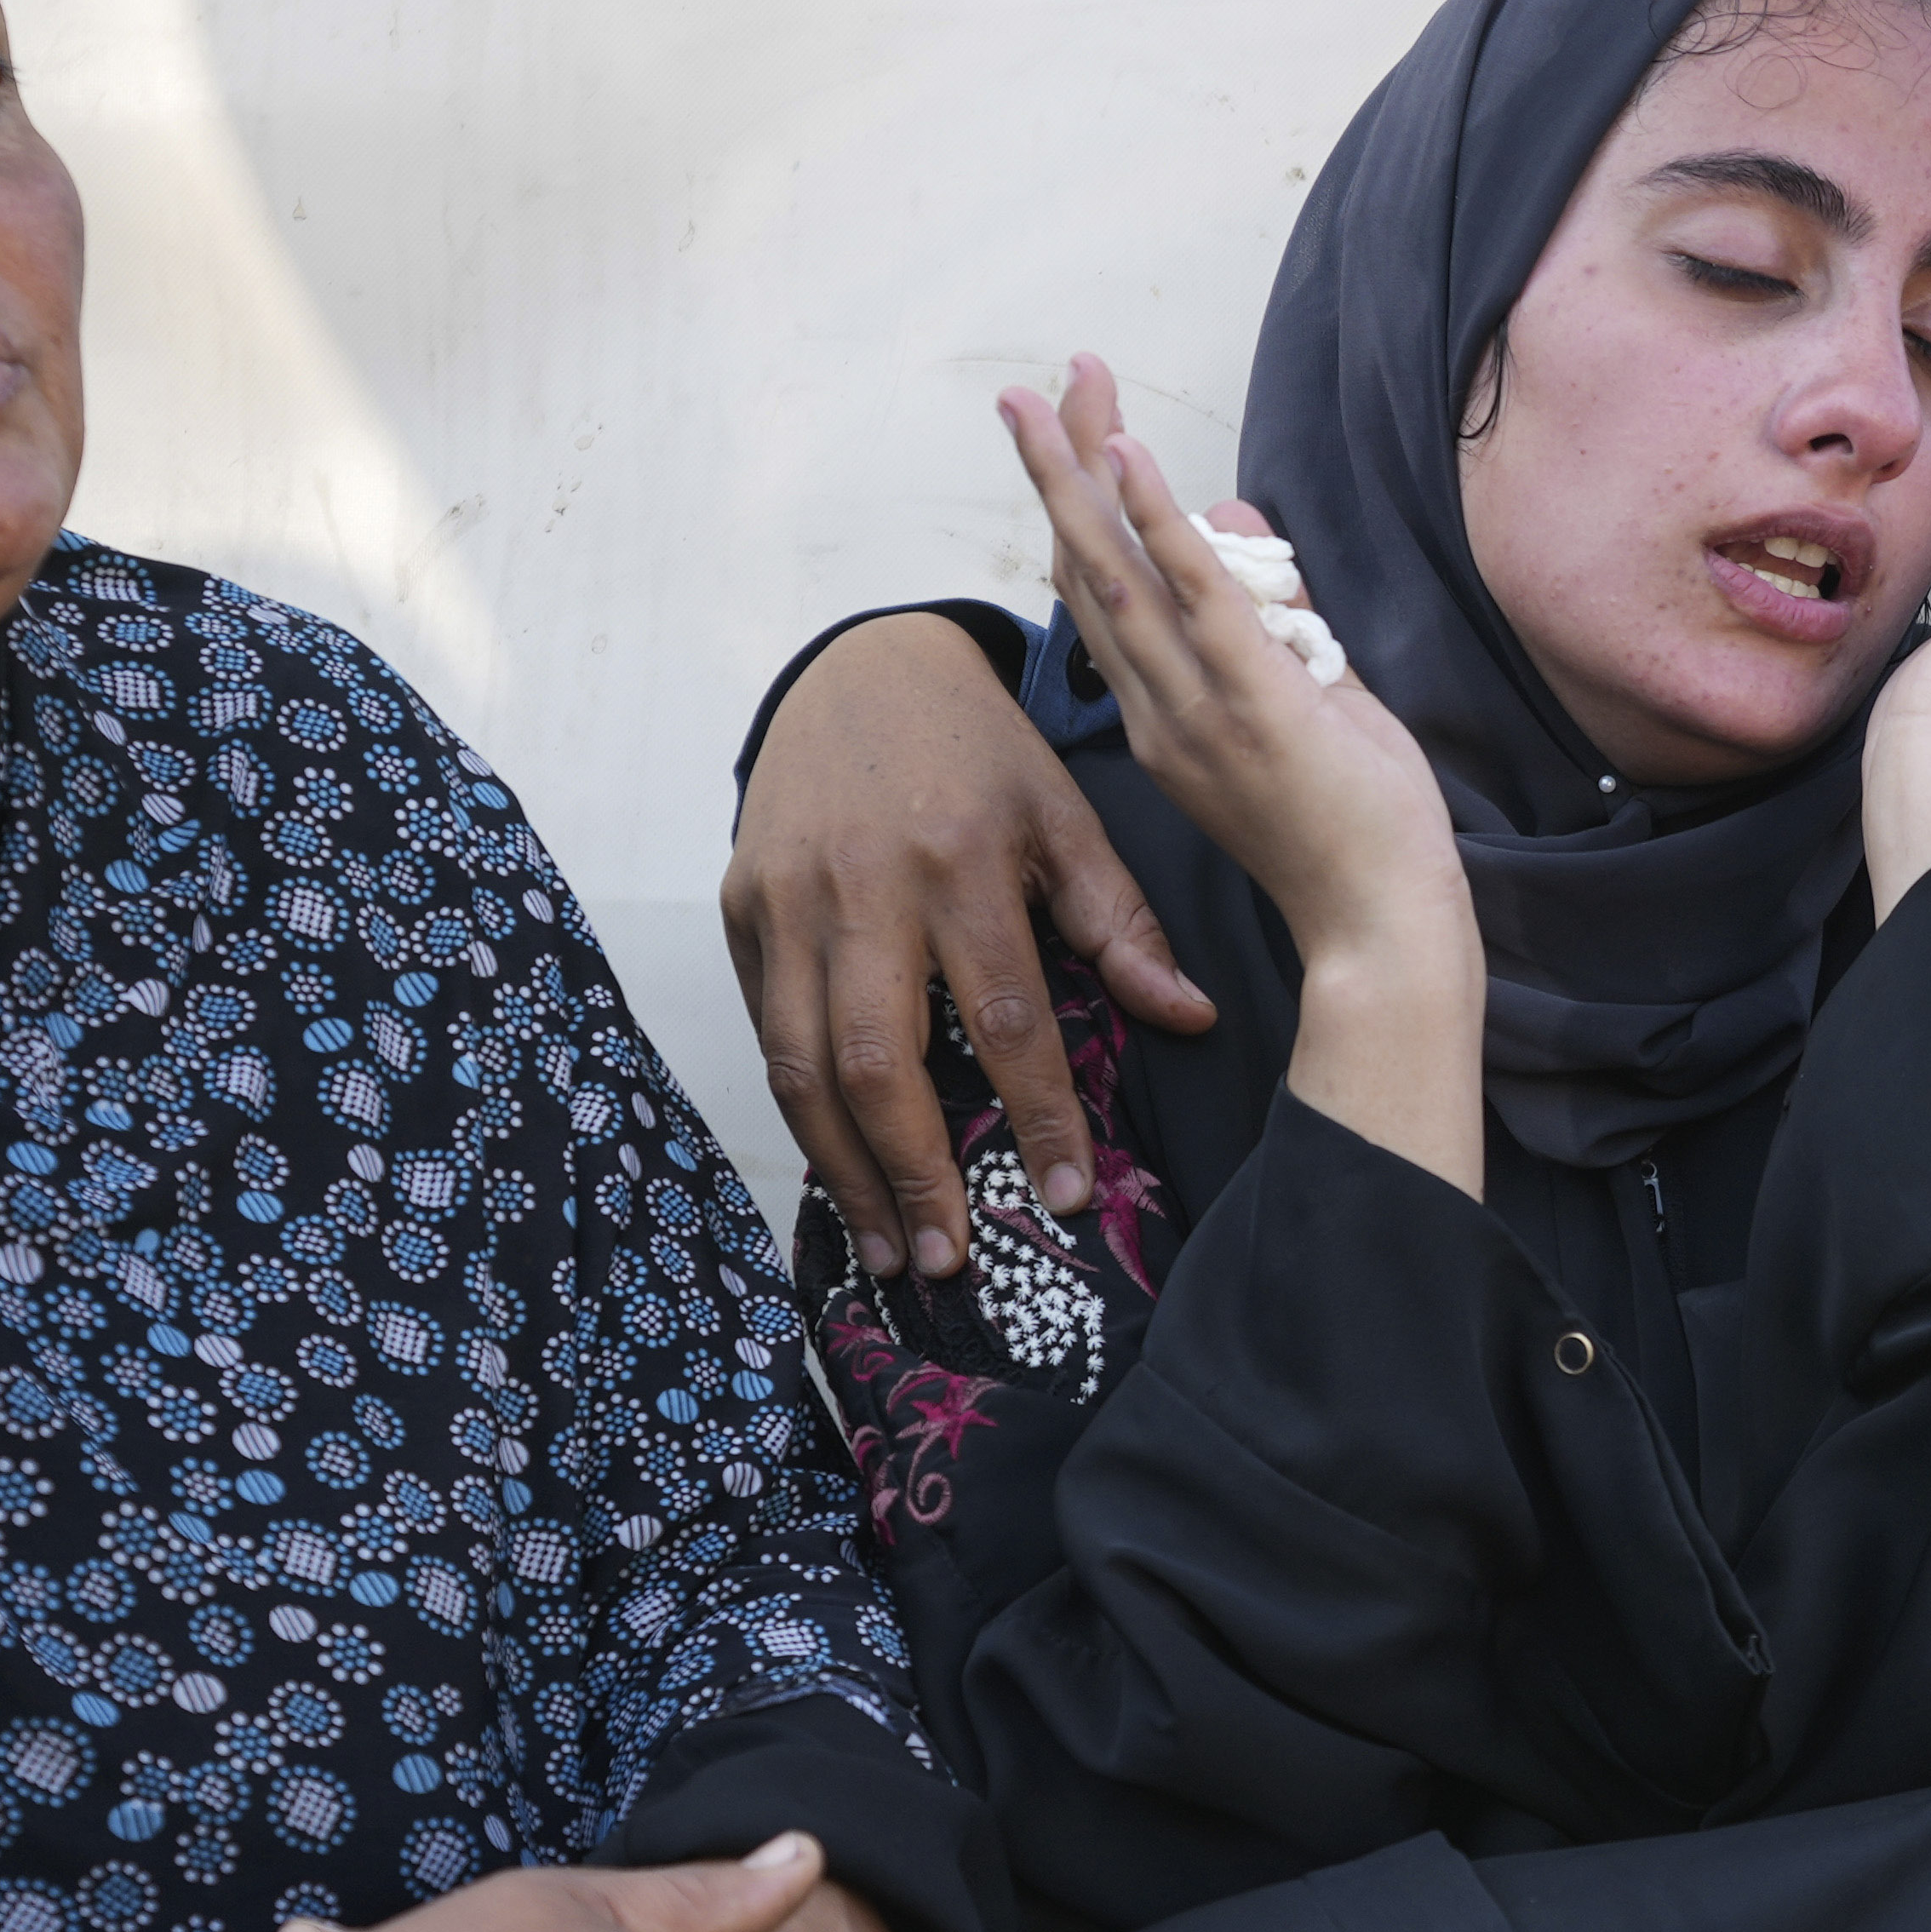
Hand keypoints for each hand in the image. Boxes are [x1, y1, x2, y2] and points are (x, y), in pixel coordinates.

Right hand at [727, 600, 1215, 1286]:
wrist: (859, 668)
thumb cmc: (979, 754)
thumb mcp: (1066, 815)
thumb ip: (1122, 923)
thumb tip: (1191, 1021)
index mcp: (962, 860)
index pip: (1006, 1014)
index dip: (1038, 1112)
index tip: (1066, 1194)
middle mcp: (862, 886)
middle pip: (877, 1058)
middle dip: (913, 1173)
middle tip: (947, 1263)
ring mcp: (786, 899)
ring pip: (800, 1061)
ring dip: (842, 1169)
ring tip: (888, 1248)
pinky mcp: (739, 907)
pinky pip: (761, 1028)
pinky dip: (797, 1109)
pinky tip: (837, 1171)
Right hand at [997, 357, 1484, 1189]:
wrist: (1380, 929)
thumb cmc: (1353, 832)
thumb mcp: (1311, 702)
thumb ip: (1277, 616)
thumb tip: (1243, 520)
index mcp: (1165, 719)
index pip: (1104, 600)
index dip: (1081, 514)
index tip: (1073, 436)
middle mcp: (1159, 712)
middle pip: (1089, 571)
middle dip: (1059, 472)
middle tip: (1028, 387)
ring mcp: (1197, 710)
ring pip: (1119, 573)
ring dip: (1086, 473)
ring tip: (1061, 388)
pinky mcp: (1251, 705)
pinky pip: (1193, 597)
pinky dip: (1158, 522)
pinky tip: (1129, 457)